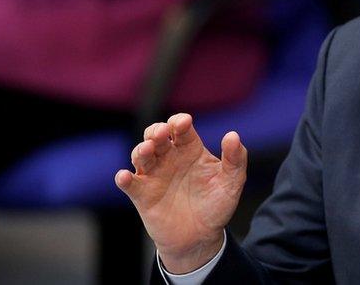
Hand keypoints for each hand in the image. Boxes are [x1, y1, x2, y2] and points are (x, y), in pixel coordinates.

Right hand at [115, 113, 247, 273]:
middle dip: (157, 130)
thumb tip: (233, 135)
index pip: (181, 128)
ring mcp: (154, 175)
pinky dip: (124, 179)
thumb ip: (235, 159)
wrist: (201, 238)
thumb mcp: (231, 183)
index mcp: (190, 149)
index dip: (180, 122)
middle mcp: (169, 157)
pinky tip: (124, 177)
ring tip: (148, 150)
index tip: (184, 124)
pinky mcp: (142, 195)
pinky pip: (129, 183)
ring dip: (141, 149)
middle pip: (156, 135)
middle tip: (162, 133)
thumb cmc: (216, 205)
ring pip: (140, 154)